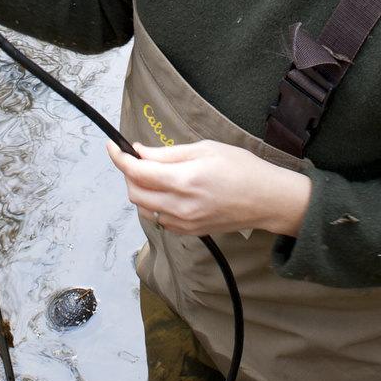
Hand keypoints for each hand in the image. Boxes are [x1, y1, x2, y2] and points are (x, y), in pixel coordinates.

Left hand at [107, 140, 311, 238]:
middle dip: (129, 175)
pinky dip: (154, 205)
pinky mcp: (190, 232)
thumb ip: (168, 153)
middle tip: (136, 159)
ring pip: (144, 209)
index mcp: (184, 180)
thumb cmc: (242, 169)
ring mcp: (184, 223)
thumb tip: (140, 152)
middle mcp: (181, 206)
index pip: (137, 172)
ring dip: (140, 191)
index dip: (119, 158)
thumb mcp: (205, 149)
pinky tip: (167, 192)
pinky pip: (159, 219)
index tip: (112, 147)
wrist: (267, 200)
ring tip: (153, 175)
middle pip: (134, 193)